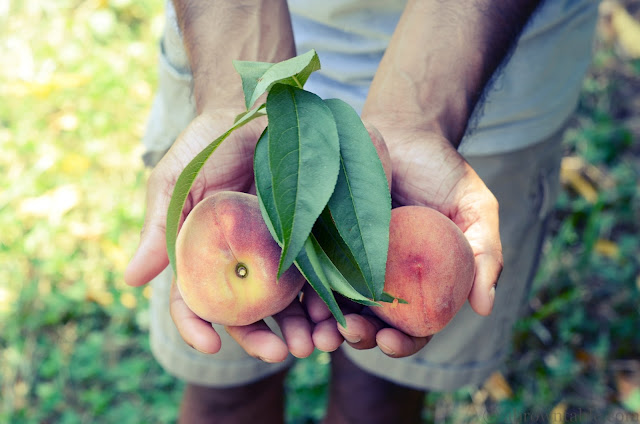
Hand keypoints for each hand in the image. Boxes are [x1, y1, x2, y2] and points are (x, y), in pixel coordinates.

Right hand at [124, 110, 320, 360]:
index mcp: (200, 255)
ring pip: (288, 305)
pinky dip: (329, 300)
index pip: (193, 301)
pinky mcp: (313, 240)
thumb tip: (131, 280)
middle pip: (246, 313)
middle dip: (261, 339)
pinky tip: (338, 313)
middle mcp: (239, 262)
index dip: (196, 326)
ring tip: (315, 343)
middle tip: (280, 353)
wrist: (260, 110)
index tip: (208, 342)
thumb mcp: (178, 179)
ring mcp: (277, 253)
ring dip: (301, 329)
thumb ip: (159, 227)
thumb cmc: (210, 143)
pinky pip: (321, 277)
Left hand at [317, 121, 502, 357]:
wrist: (405, 132)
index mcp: (422, 283)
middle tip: (352, 332)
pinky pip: (315, 272)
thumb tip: (485, 306)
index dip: (404, 343)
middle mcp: (385, 279)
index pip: (414, 327)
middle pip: (371, 323)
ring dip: (328, 323)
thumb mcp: (476, 209)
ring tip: (321, 326)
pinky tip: (303, 297)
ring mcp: (352, 262)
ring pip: (338, 305)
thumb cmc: (443, 172)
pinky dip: (309, 289)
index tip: (392, 342)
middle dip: (360, 336)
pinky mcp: (326, 241)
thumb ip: (486, 254)